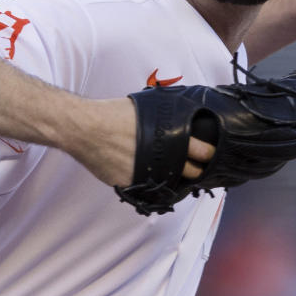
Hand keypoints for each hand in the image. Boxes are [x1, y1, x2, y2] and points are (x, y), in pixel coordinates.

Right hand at [66, 97, 215, 187]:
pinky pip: (149, 188)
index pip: (203, 151)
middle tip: (196, 166)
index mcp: (171, 136)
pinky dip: (151, 182)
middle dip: (197, 170)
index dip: (208, 154)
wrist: (86, 129)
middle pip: (193, 172)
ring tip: (173, 171)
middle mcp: (163, 157)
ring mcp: (149, 174)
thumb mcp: (147, 107)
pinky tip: (150, 175)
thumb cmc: (114, 114)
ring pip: (172, 183)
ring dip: (175, 178)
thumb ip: (167, 116)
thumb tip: (182, 116)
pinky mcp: (133, 185)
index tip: (209, 154)